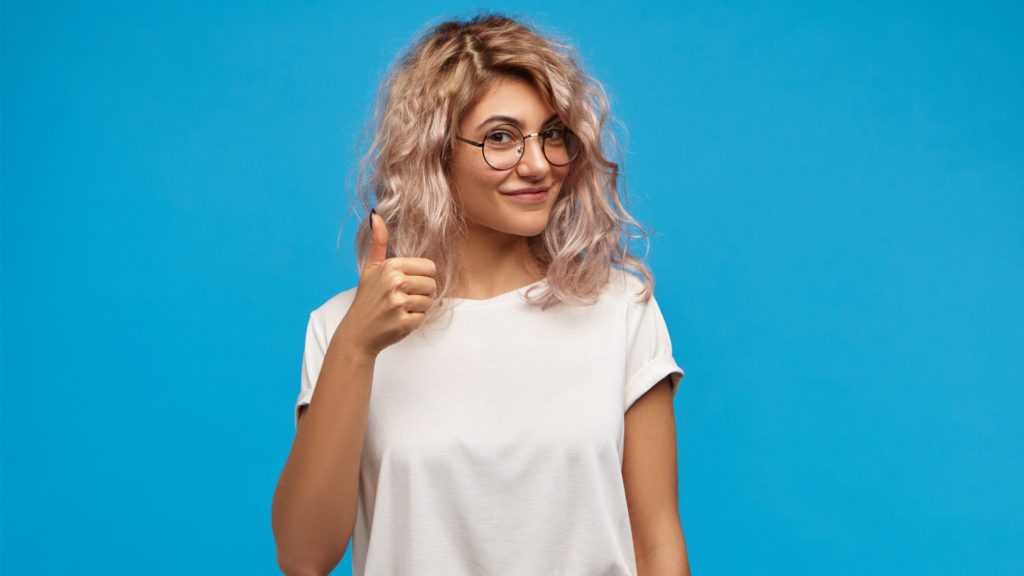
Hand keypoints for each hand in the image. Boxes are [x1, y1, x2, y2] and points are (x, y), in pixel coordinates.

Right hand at [334, 213, 436, 357]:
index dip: (420, 277)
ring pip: (429, 301)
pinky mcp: (403, 322)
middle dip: (421, 293)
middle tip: (401, 299)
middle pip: (432, 284)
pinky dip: (414, 322)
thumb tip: (376, 214)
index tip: (404, 284)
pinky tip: (398, 321)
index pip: (429, 267)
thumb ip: (377, 242)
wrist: (357, 333)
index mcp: (391, 266)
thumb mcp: (370, 268)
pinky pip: (423, 318)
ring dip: (418, 308)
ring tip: (399, 309)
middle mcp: (395, 282)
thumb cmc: (367, 299)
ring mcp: (399, 303)